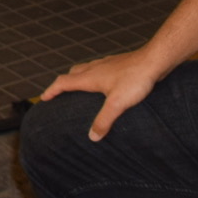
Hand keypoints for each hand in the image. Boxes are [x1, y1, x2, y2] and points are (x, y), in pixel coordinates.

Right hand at [37, 48, 168, 140]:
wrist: (154, 60)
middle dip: (63, 84)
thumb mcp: (117, 104)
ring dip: (78, 78)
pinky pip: (99, 68)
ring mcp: (106, 64)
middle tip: (59, 94)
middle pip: (72, 74)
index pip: (63, 82)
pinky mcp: (118, 64)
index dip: (52, 90)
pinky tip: (105, 82)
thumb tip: (92, 137)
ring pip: (85, 69)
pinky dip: (94, 75)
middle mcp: (95, 68)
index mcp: (90, 77)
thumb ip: (104, 120)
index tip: (43, 98)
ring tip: (80, 88)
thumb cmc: (135, 79)